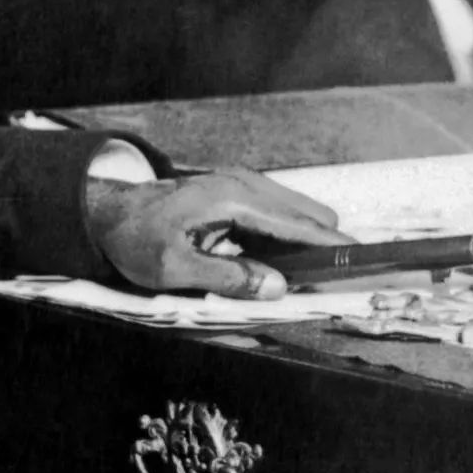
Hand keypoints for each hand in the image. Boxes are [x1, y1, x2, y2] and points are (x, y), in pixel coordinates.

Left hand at [85, 167, 355, 298]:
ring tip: (298, 282)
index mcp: (232, 199)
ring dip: (303, 246)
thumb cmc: (135, 238)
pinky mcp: (236, 192)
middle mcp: (243, 184)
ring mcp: (241, 184)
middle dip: (322, 249)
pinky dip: (285, 239)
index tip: (365, 265)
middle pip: (309, 215)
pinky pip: (277, 215)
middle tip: (323, 288)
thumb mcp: (174, 269)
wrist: (107, 212)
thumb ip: (228, 277)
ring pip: (296, 214)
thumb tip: (277, 286)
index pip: (299, 225)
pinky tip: (271, 266)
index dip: (334, 248)